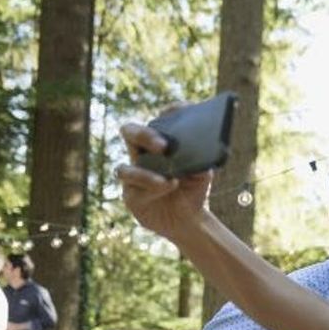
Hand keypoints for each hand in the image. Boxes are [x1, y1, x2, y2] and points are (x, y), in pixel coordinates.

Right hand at [115, 122, 212, 240]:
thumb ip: (202, 159)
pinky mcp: (131, 196)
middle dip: (144, 135)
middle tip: (164, 145)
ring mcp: (133, 175)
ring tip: (171, 178)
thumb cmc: (193, 188)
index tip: (180, 110)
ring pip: (125, 168)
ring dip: (146, 173)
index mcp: (158, 142)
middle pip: (130, 133)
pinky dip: (153, 187)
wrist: (189, 218)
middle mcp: (141, 154)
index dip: (169, 111)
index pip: (159, 119)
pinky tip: (169, 186)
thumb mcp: (203, 173)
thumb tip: (203, 147)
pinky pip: (135, 190)